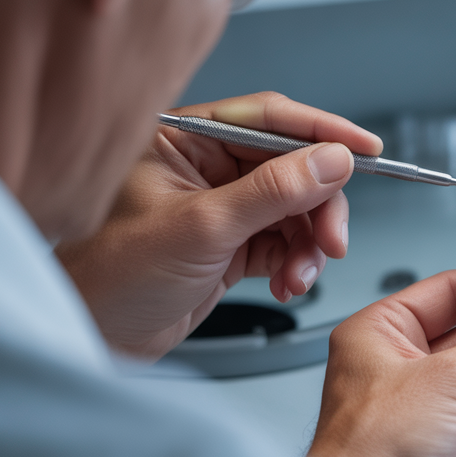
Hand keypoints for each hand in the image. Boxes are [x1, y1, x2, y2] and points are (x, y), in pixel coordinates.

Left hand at [56, 92, 379, 358]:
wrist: (90, 339)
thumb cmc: (111, 277)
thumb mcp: (202, 228)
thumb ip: (272, 191)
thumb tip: (330, 160)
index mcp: (182, 139)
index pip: (267, 118)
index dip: (322, 131)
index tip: (365, 148)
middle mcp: (203, 166)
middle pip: (292, 167)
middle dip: (319, 206)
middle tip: (331, 239)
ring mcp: (220, 206)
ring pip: (295, 208)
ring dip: (309, 243)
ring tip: (301, 274)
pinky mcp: (230, 244)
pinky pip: (285, 242)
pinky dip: (296, 264)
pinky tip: (288, 283)